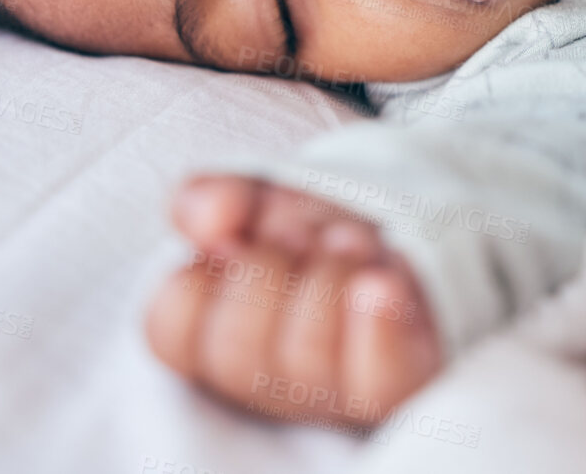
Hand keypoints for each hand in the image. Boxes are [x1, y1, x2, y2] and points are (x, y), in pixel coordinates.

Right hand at [145, 174, 443, 430]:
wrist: (414, 217)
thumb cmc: (321, 222)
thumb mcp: (260, 194)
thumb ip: (214, 197)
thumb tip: (210, 218)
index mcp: (219, 334)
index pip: (171, 329)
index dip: (200, 275)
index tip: (234, 240)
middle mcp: (269, 378)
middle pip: (237, 347)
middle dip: (269, 269)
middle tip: (300, 234)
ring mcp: (334, 391)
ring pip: (305, 356)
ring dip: (328, 275)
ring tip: (351, 242)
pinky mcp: (401, 384)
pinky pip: (378, 381)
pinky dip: (377, 326)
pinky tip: (380, 283)